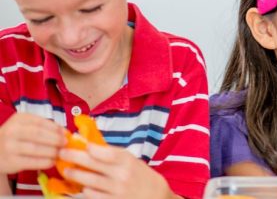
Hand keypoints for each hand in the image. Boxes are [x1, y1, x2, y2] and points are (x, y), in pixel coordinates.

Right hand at [0, 113, 64, 173]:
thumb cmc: (17, 138)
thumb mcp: (27, 127)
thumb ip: (45, 127)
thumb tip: (66, 133)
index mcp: (18, 119)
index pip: (41, 122)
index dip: (56, 128)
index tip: (66, 134)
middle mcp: (12, 131)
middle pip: (39, 134)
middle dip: (56, 139)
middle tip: (65, 144)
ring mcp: (9, 146)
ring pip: (36, 148)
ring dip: (52, 151)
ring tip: (61, 153)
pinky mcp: (10, 161)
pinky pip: (32, 162)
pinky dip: (45, 162)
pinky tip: (52, 161)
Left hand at [59, 143, 178, 198]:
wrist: (155, 197)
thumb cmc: (142, 176)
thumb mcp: (132, 161)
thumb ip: (113, 154)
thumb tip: (89, 145)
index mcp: (127, 161)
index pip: (103, 151)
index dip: (87, 147)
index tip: (75, 142)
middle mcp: (121, 175)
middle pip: (91, 164)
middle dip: (73, 157)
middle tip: (61, 154)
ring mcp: (115, 190)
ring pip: (87, 181)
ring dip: (74, 175)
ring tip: (66, 171)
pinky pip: (91, 195)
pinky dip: (84, 190)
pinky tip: (81, 187)